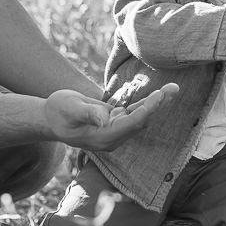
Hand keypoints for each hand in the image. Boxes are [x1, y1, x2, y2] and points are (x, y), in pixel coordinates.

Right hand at [44, 83, 178, 150]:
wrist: (50, 117)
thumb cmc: (57, 111)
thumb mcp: (70, 108)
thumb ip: (88, 113)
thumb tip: (105, 119)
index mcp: (103, 137)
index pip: (132, 124)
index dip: (148, 109)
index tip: (159, 96)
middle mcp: (113, 137)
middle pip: (141, 121)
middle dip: (158, 105)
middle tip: (174, 88)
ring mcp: (115, 130)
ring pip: (141, 117)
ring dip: (156, 103)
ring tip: (173, 89)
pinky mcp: (115, 122)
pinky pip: (134, 112)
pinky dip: (147, 102)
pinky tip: (160, 93)